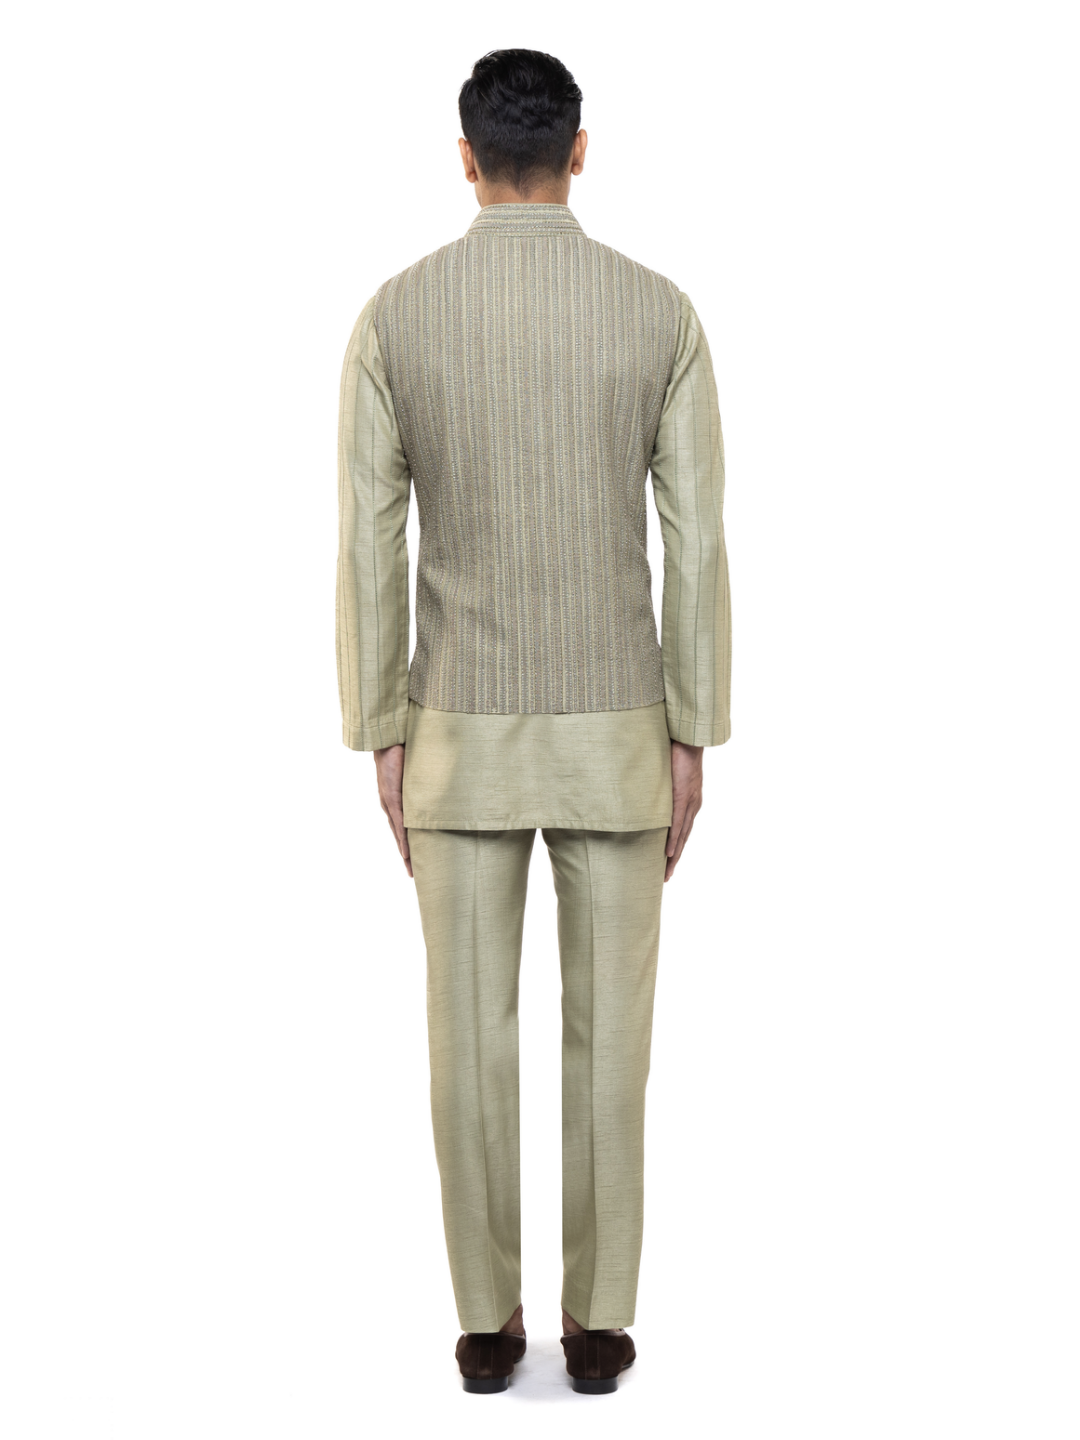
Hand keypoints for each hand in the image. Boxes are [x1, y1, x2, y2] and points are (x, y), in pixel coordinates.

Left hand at [373, 743, 411, 877]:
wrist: (388, 735)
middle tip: (414, 873)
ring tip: (411, 868)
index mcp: (395, 798)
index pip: (401, 825)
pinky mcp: (392, 796)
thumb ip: (424, 778)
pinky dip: (403, 838)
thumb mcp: (415, 769)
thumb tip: (440, 782)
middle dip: (406, 855)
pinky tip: (406, 851)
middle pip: (398, 835)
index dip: (406, 843)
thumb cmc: (402, 748)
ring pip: (397, 833)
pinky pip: (399, 821)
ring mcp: (390, 801)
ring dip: (404, 852)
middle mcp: (390, 803)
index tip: (413, 859)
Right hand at [665, 741, 703, 881]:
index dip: (677, 846)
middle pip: (684, 838)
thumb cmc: (676, 749)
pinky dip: (672, 840)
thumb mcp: (669, 771)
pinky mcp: (681, 796)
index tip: (669, 861)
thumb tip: (646, 787)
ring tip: (666, 872)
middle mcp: (693, 805)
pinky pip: (676, 823)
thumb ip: (662, 783)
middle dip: (675, 858)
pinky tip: (667, 854)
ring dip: (674, 856)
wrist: (687, 736)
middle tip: (667, 877)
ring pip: (681, 836)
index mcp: (691, 799)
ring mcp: (688, 802)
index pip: (684, 829)